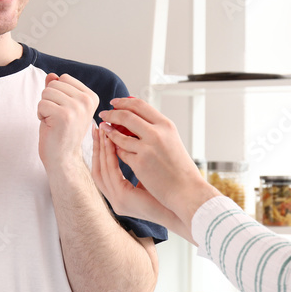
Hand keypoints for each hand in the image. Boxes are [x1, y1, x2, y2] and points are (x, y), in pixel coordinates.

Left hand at [37, 73, 98, 171]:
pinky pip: (41, 104)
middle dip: (49, 100)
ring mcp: (77, 108)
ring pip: (47, 92)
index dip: (57, 93)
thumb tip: (51, 75)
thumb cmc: (61, 132)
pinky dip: (40, 115)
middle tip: (56, 117)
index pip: (63, 78)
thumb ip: (58, 90)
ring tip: (53, 121)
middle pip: (54, 84)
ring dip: (44, 107)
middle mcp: (87, 101)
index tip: (63, 110)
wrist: (63, 158)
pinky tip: (49, 126)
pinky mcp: (64, 116)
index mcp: (91, 97)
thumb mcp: (62, 107)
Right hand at [91, 124, 183, 232]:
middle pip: (97, 168)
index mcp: (119, 194)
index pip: (102, 168)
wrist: (182, 204)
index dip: (99, 148)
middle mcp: (115, 198)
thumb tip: (131, 138)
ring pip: (100, 169)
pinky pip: (111, 172)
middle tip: (97, 124)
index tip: (101, 128)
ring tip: (103, 128)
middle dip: (96, 145)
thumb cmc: (169, 188)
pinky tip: (112, 140)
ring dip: (101, 147)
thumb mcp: (148, 173)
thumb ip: (136, 161)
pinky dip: (110, 155)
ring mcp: (117, 199)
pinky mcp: (123, 197)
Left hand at [97, 97, 215, 221]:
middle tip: (104, 114)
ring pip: (120, 135)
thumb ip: (156, 129)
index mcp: (166, 125)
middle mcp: (157, 133)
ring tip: (103, 130)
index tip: (115, 103)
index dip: (124, 102)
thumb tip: (135, 117)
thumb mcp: (172, 140)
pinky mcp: (140, 163)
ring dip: (109, 132)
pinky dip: (117, 150)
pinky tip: (114, 149)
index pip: (141, 105)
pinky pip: (122, 153)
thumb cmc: (180, 167)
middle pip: (127, 116)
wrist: (187, 189)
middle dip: (112, 114)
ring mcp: (147, 148)